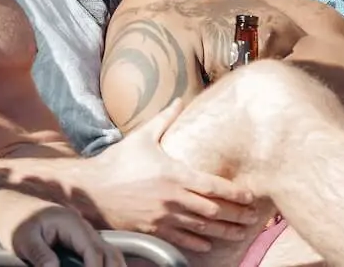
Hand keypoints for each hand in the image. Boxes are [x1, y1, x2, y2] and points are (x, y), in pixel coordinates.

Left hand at [0, 189, 123, 266]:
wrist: (13, 208)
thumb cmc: (17, 222)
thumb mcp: (23, 239)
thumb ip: (40, 255)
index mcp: (72, 224)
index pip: (93, 251)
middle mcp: (84, 227)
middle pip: (110, 252)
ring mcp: (85, 233)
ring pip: (110, 252)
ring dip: (113, 266)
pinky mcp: (81, 239)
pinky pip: (101, 253)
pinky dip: (106, 264)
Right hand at [73, 100, 259, 253]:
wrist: (90, 190)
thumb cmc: (117, 162)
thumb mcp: (142, 137)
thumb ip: (164, 119)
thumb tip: (180, 100)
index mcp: (174, 174)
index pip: (213, 186)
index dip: (235, 192)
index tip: (251, 196)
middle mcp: (173, 198)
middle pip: (213, 210)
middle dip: (236, 214)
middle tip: (253, 217)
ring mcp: (163, 218)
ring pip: (201, 228)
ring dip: (224, 232)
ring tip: (240, 233)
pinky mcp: (152, 231)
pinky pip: (181, 240)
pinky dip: (198, 244)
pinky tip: (209, 245)